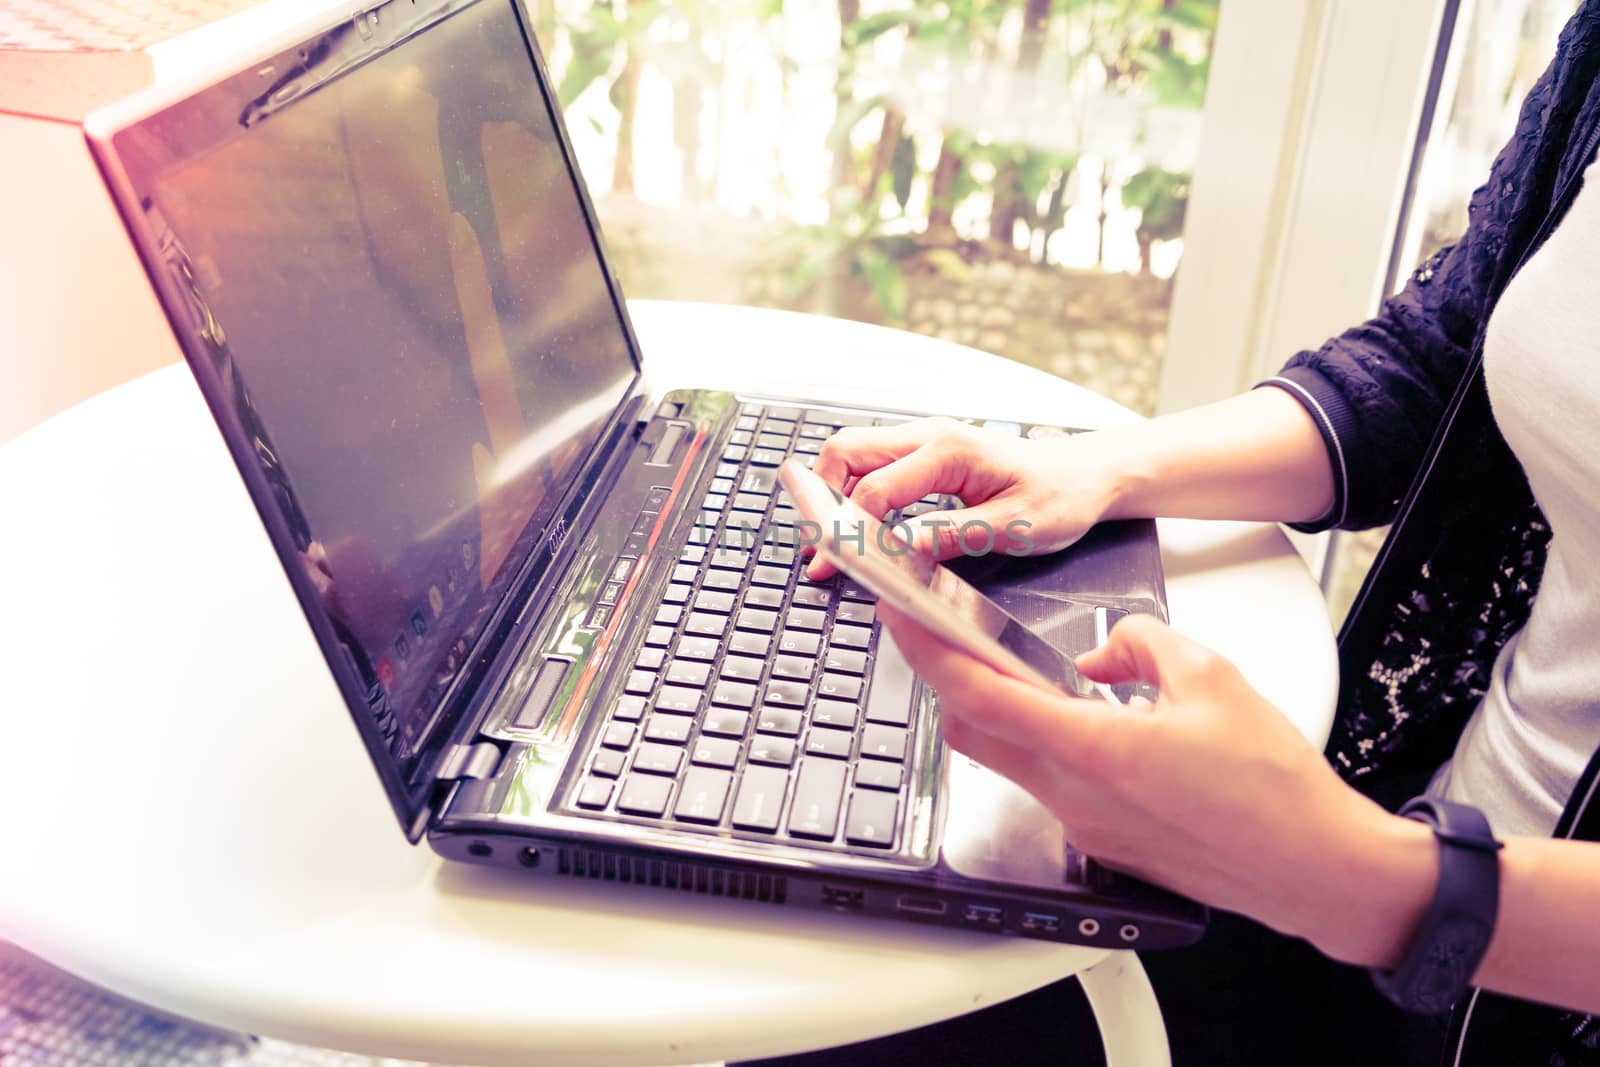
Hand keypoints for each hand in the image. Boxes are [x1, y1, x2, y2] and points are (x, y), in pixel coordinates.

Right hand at [807, 418, 1120, 577]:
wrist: (1087, 475)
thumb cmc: (1061, 495)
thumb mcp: (1014, 526)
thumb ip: (953, 536)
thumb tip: (900, 549)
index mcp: (950, 451)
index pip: (876, 488)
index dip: (851, 529)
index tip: (839, 563)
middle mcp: (930, 436)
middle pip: (846, 452)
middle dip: (822, 499)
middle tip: (819, 549)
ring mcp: (926, 441)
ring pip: (854, 455)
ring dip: (834, 495)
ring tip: (830, 542)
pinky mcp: (927, 456)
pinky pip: (875, 466)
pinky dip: (855, 494)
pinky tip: (858, 528)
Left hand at [879, 604, 1434, 965]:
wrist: (1310, 866)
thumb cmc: (1271, 785)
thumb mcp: (1209, 675)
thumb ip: (1139, 643)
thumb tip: (1101, 650)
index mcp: (1091, 750)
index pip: (978, 697)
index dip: (928, 653)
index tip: (901, 616)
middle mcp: (1073, 795)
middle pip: (972, 733)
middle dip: (945, 680)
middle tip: (938, 635)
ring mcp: (1084, 825)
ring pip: (1009, 758)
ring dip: (997, 713)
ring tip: (1011, 668)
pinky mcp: (1102, 841)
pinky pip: (1049, 783)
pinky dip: (1043, 743)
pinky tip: (1078, 718)